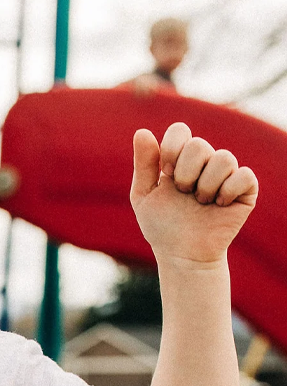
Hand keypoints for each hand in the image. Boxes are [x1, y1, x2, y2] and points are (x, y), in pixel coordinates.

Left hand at [130, 122, 257, 266]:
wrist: (182, 254)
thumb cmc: (162, 226)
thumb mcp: (144, 196)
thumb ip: (144, 164)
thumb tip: (141, 131)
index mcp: (179, 160)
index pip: (180, 131)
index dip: (172, 148)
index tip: (166, 172)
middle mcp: (204, 162)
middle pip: (199, 144)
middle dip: (185, 173)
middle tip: (183, 194)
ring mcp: (226, 174)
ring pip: (223, 158)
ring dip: (205, 186)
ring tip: (200, 203)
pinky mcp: (245, 189)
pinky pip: (243, 175)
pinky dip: (227, 192)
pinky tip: (218, 206)